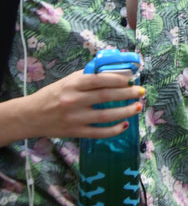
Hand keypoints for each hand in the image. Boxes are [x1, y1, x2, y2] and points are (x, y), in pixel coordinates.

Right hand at [19, 70, 142, 139]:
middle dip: (127, 94)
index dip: (119, 79)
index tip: (132, 79)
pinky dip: (113, 130)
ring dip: (125, 111)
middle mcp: (74, 101)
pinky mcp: (75, 132)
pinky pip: (98, 133)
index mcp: (72, 85)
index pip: (100, 80)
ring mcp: (75, 118)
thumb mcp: (67, 81)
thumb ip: (88, 77)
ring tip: (137, 106)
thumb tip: (115, 72)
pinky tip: (124, 125)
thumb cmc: (51, 95)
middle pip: (106, 96)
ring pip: (105, 116)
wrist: (29, 116)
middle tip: (141, 91)